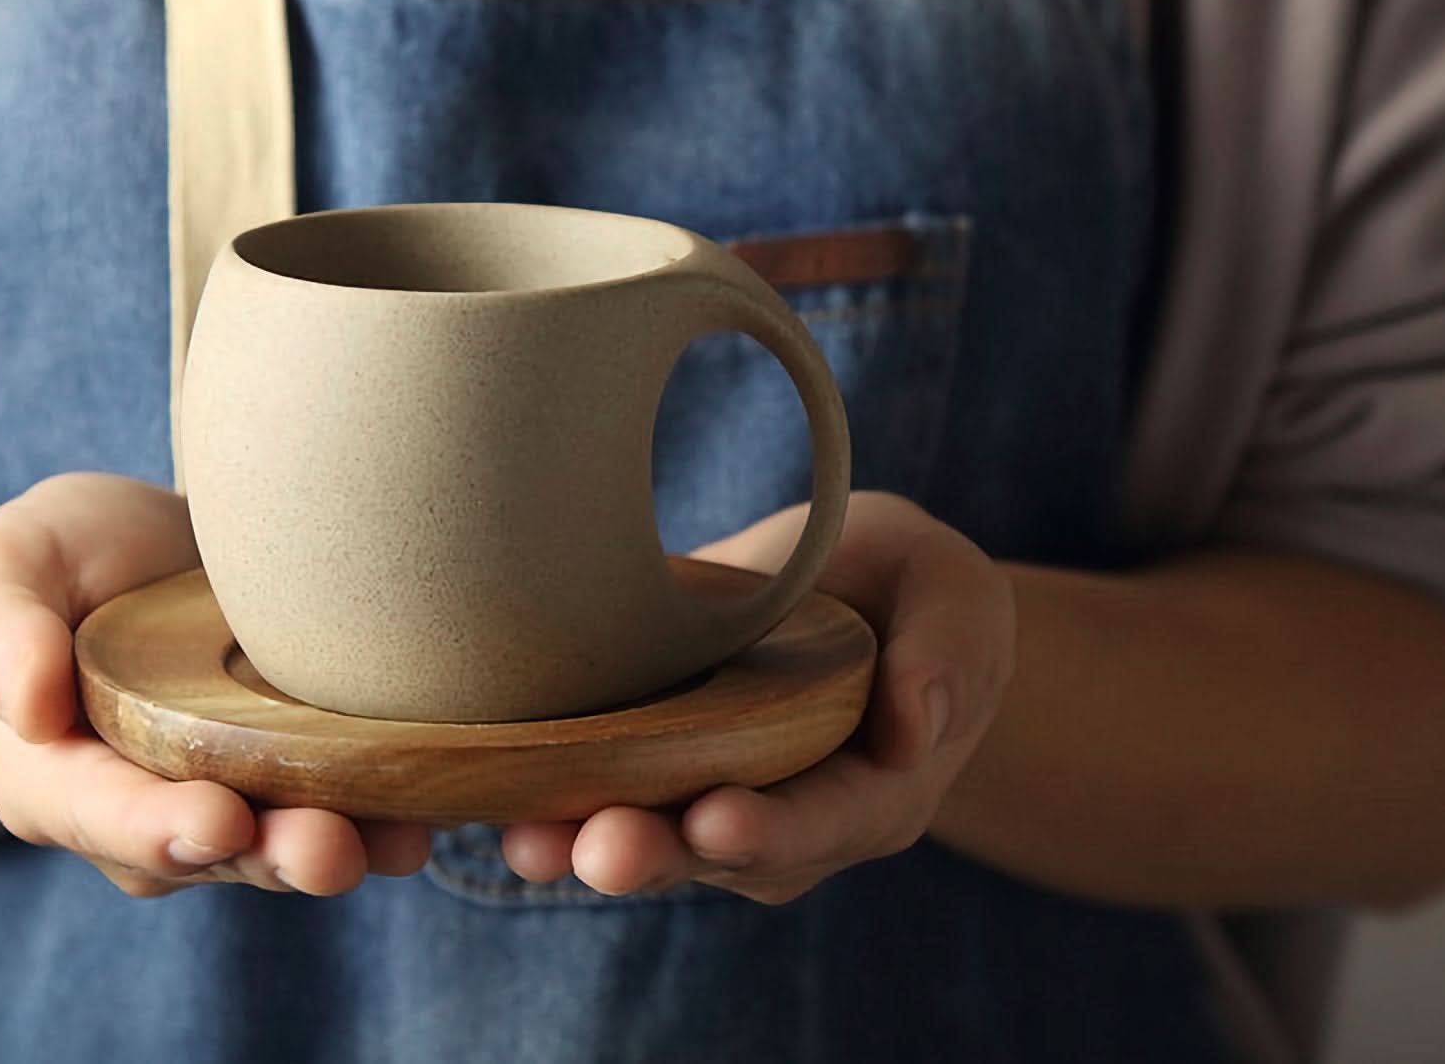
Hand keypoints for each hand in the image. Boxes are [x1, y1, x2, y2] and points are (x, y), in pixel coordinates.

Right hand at [0, 472, 431, 896]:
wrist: (129, 558)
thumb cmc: (49, 566)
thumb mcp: (2, 572)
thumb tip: (27, 704)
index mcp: (56, 780)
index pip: (102, 816)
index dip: (158, 829)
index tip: (216, 821)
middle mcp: (144, 815)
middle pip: (208, 852)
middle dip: (271, 854)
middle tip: (330, 850)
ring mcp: (226, 801)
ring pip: (281, 843)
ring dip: (344, 846)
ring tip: (402, 841)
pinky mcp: (295, 776)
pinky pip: (342, 807)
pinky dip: (390, 811)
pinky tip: (440, 807)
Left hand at [499, 492, 1013, 902]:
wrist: (856, 593)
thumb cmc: (911, 589)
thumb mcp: (952, 591)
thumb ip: (948, 649)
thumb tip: (919, 722)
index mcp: (877, 788)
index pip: (826, 820)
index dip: (772, 828)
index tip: (717, 821)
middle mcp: (793, 820)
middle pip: (722, 854)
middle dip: (659, 853)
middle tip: (600, 850)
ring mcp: (719, 804)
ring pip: (654, 840)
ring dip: (587, 843)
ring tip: (530, 839)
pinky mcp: (657, 775)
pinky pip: (605, 802)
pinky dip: (551, 807)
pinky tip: (491, 805)